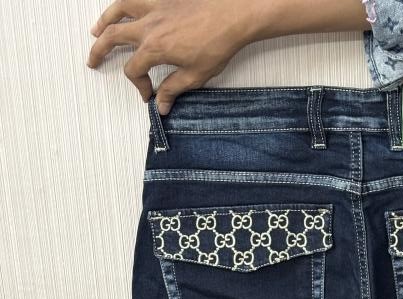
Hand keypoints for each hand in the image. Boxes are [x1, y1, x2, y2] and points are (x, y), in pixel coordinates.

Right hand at [86, 0, 371, 115]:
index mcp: (154, 48)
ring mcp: (154, 7)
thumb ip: (174, 89)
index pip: (134, 70)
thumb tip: (161, 108)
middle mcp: (148, 25)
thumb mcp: (197, 75)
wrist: (234, 12)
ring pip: (118, 10)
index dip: (139, 86)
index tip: (149, 94)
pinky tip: (125, 9)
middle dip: (99, 51)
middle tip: (92, 61)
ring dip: (104, 21)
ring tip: (96, 31)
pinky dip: (126, 3)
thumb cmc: (218, 43)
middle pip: (113, 37)